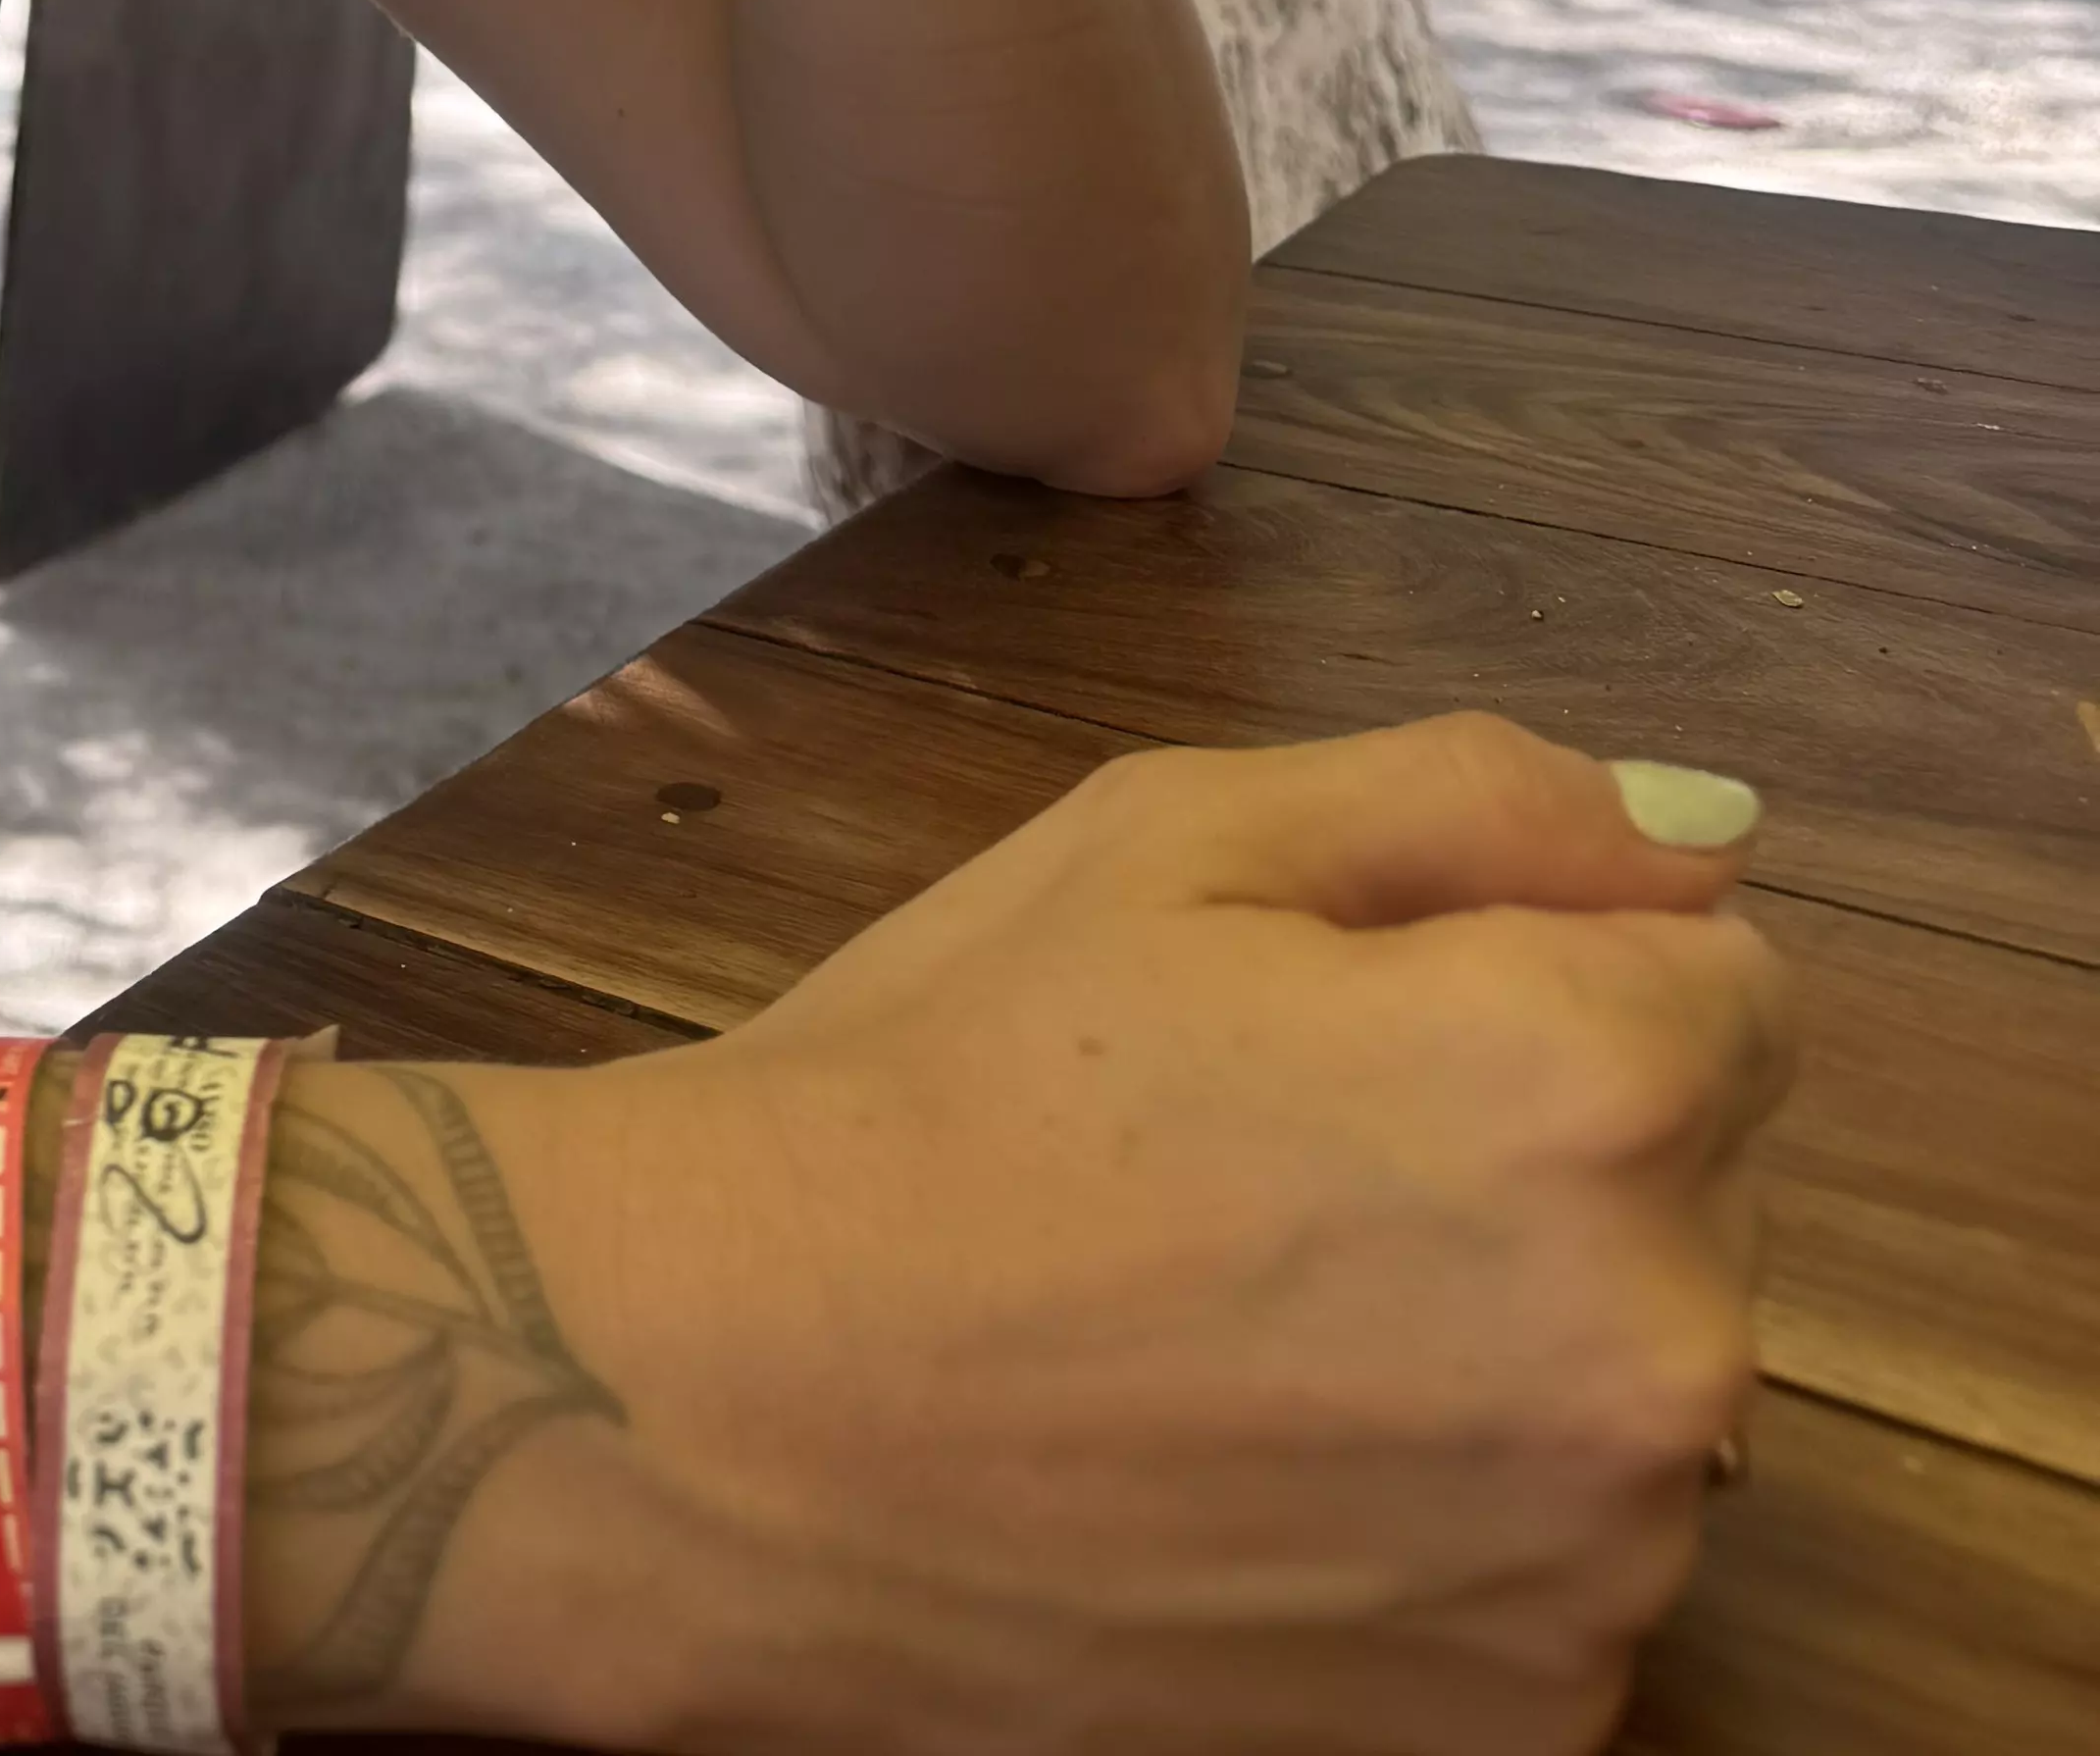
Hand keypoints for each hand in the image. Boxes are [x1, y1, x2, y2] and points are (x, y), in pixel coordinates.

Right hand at [435, 713, 1792, 1755]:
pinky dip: (1450, 1517)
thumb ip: (1479, 801)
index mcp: (1583, 1081)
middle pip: (1696, 1188)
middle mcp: (1661, 1343)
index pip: (1728, 981)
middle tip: (1270, 1156)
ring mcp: (1599, 1566)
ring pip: (1631, 1384)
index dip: (1544, 965)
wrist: (737, 1411)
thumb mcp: (1174, 835)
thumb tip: (1701, 839)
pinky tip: (1250, 1464)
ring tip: (1240, 1319)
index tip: (1367, 1011)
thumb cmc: (942, 1090)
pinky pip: (1557, 1563)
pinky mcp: (1523, 1722)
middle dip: (1540, 1148)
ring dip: (1505, 1340)